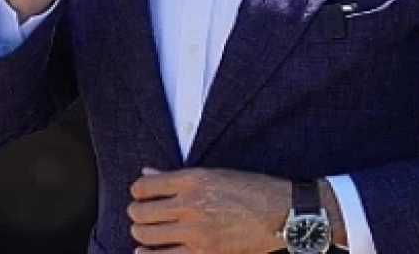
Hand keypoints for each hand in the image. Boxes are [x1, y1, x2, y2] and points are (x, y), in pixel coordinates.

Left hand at [128, 168, 341, 253]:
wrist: (282, 214)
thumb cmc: (252, 190)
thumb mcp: (215, 174)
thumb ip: (176, 177)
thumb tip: (147, 173)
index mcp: (193, 179)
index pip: (144, 186)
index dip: (137, 191)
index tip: (140, 194)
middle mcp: (191, 204)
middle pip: (141, 212)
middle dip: (136, 213)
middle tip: (139, 214)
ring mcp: (196, 232)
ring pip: (145, 235)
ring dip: (139, 233)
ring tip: (143, 231)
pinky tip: (144, 251)